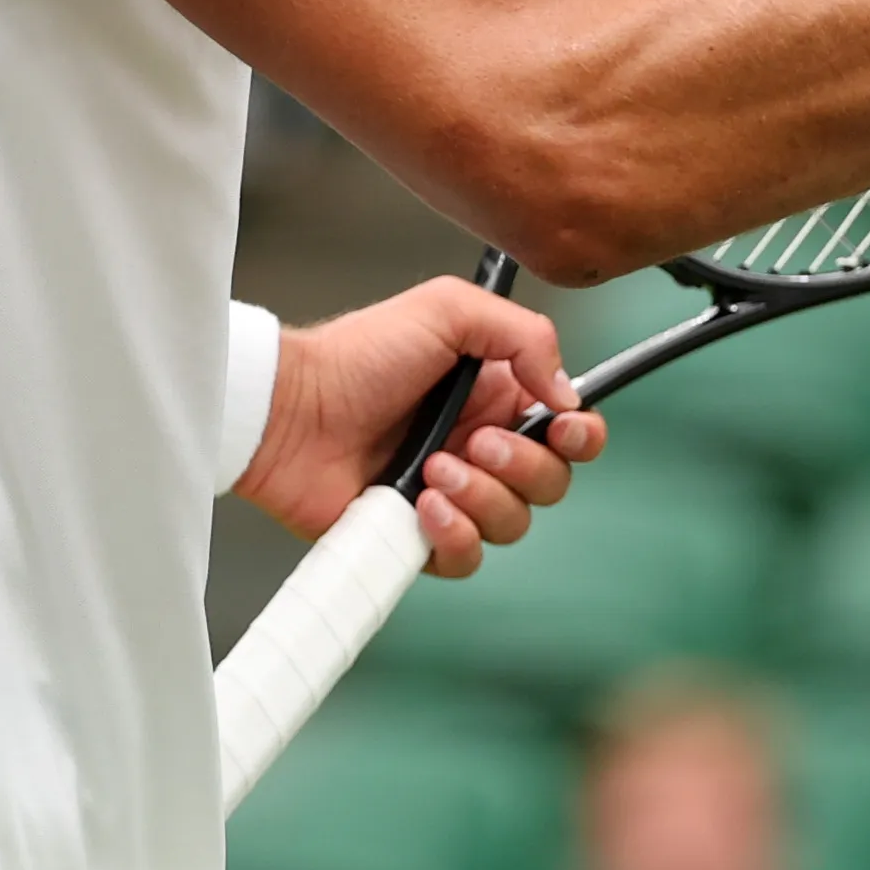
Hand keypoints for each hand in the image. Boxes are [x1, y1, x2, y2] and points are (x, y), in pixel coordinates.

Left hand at [238, 278, 610, 573]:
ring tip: (432, 471)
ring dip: (484, 497)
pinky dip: (456, 536)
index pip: (567, 429)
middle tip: (474, 442)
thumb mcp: (447, 310)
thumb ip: (525, 336)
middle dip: (523, 465)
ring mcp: (450, 495)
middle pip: (550, 481)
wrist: (290, 410)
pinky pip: (467, 558)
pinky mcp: (416, 536)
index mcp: (496, 396)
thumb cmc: (357, 355)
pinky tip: (424, 507)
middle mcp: (479, 447)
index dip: (580, 436)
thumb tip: (566, 395)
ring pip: (514, 523)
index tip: (563, 428)